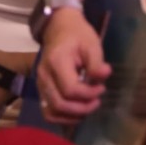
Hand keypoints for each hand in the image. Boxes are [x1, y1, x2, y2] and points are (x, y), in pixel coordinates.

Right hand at [36, 8, 110, 123]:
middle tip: (97, 101)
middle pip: (60, 104)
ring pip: (52, 111)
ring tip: (87, 108)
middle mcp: (44, 75)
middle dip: (82, 108)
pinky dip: (61, 117)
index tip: (102, 88)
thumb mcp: (92, 44)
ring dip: (72, 116)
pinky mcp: (41, 88)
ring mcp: (40, 83)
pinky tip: (76, 112)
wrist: (59, 27)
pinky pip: (48, 111)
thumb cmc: (78, 35)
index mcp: (56, 62)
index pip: (70, 90)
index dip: (89, 94)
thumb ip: (97, 63)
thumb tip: (105, 75)